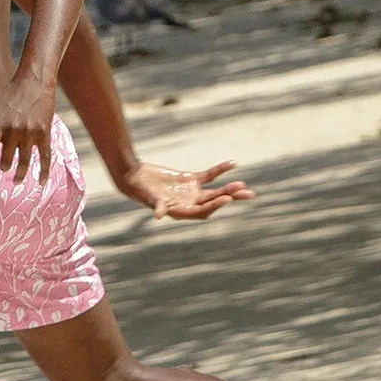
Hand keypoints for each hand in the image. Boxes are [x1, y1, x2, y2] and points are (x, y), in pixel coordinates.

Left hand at [0, 73, 58, 181]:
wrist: (34, 81)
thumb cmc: (10, 92)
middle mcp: (14, 130)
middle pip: (6, 157)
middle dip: (4, 165)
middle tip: (4, 167)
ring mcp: (30, 133)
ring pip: (24, 161)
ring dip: (20, 174)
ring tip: (16, 181)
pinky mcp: (44, 134)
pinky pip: (45, 157)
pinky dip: (44, 171)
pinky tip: (42, 182)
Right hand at [114, 158, 252, 222]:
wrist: (132, 177)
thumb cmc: (137, 189)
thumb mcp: (147, 197)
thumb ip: (156, 204)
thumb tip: (158, 216)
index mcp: (180, 211)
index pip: (202, 211)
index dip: (215, 205)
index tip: (227, 198)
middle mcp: (188, 204)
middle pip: (214, 202)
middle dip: (230, 197)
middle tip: (247, 194)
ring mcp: (190, 192)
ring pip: (214, 191)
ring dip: (228, 187)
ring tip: (244, 185)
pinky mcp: (189, 180)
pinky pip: (208, 175)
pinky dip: (219, 170)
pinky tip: (233, 164)